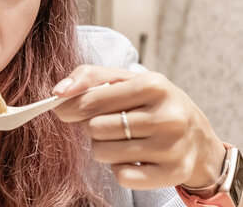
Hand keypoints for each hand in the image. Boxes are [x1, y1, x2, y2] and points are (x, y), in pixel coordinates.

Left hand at [52, 65, 226, 190]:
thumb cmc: (151, 102)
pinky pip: (122, 176)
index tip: (66, 109)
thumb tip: (58, 93)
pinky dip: (120, 168)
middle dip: (93, 127)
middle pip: (95, 129)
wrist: (197, 135)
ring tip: (123, 139)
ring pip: (104, 153)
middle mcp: (167, 116)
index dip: (71, 107)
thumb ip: (87, 77)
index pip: (90, 101)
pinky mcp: (173, 174)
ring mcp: (172, 147)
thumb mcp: (124, 80)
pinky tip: (134, 157)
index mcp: (153, 85)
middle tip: (111, 123)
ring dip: (104, 147)